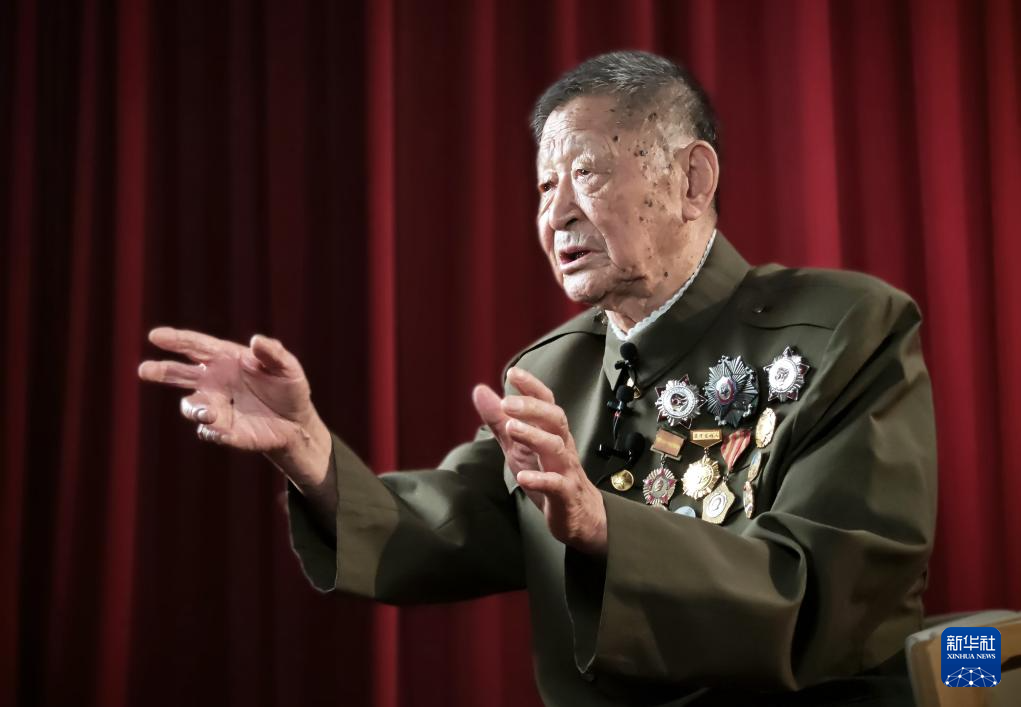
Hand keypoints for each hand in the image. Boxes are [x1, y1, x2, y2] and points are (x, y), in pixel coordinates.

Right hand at [137, 327, 330, 487]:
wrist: (297, 422)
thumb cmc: (289, 388)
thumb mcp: (288, 367)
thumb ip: (274, 353)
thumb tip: (256, 340)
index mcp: (226, 359)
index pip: (195, 346)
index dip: (176, 340)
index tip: (155, 336)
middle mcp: (214, 381)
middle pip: (180, 373)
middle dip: (161, 371)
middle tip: (145, 370)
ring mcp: (216, 407)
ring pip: (191, 406)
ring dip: (195, 408)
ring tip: (208, 412)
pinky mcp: (224, 431)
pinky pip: (210, 431)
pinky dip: (212, 430)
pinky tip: (220, 429)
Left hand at [473, 367, 606, 554]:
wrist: (578, 515)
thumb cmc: (548, 473)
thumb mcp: (518, 446)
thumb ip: (499, 420)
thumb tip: (480, 390)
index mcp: (552, 431)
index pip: (546, 402)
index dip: (532, 387)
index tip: (513, 373)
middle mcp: (562, 445)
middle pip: (556, 419)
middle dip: (532, 408)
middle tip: (507, 403)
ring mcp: (565, 469)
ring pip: (556, 447)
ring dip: (534, 436)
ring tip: (512, 429)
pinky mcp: (565, 495)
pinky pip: (556, 484)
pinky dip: (540, 479)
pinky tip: (523, 476)